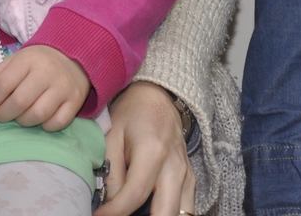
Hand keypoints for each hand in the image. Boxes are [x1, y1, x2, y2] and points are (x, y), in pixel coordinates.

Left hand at [0, 44, 88, 131]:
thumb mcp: (13, 63)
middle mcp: (47, 72)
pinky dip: (45, 126)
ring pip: (38, 115)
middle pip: (19, 102)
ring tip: (18, 117)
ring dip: (22, 122)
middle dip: (2, 114)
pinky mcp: (75, 101)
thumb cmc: (37, 62)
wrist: (73, 56)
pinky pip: (58, 123)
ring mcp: (63, 87)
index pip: (3, 84)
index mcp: (27, 59)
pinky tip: (39, 120)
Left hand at [94, 81, 195, 215]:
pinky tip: (148, 211)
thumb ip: (112, 169)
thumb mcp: (112, 134)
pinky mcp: (190, 180)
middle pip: (166, 213)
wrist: (158, 96)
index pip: (134, 195)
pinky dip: (167, 213)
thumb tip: (110, 201)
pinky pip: (184, 207)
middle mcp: (174, 168)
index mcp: (153, 152)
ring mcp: (186, 175)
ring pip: (180, 214)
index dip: (114, 212)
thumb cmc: (131, 113)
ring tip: (132, 215)